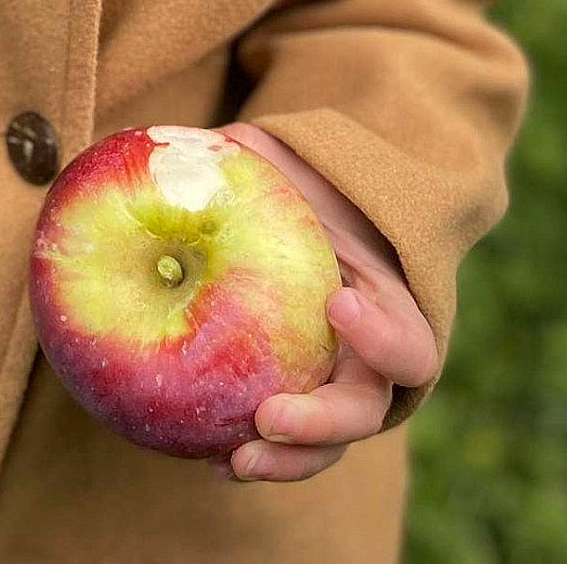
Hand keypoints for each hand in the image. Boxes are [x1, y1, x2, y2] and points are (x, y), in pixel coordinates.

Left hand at [207, 122, 440, 483]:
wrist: (298, 222)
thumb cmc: (295, 188)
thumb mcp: (284, 164)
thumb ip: (253, 157)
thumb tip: (201, 145)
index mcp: (387, 303)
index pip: (406, 337)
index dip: (382, 335)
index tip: (338, 304)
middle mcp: (370, 359)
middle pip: (364, 408)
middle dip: (322, 421)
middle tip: (269, 415)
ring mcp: (335, 387)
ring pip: (326, 443)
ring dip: (286, 459)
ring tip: (236, 461)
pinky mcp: (296, 403)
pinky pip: (281, 441)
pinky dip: (251, 454)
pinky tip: (207, 459)